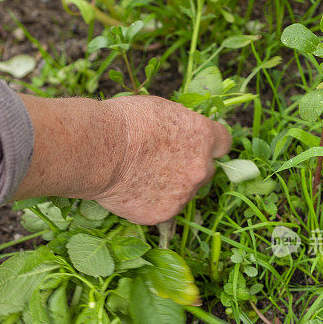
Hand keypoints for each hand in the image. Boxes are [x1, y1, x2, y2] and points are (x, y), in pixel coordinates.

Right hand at [94, 95, 230, 223]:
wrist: (98, 149)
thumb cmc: (124, 122)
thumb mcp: (161, 109)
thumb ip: (181, 127)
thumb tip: (181, 135)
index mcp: (203, 136)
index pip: (224, 143)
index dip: (209, 145)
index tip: (197, 147)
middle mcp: (200, 168)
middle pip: (206, 172)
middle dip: (190, 169)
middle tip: (163, 164)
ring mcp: (183, 195)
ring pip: (184, 193)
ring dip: (171, 188)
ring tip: (140, 177)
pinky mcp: (164, 214)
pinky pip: (163, 209)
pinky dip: (150, 203)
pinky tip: (131, 191)